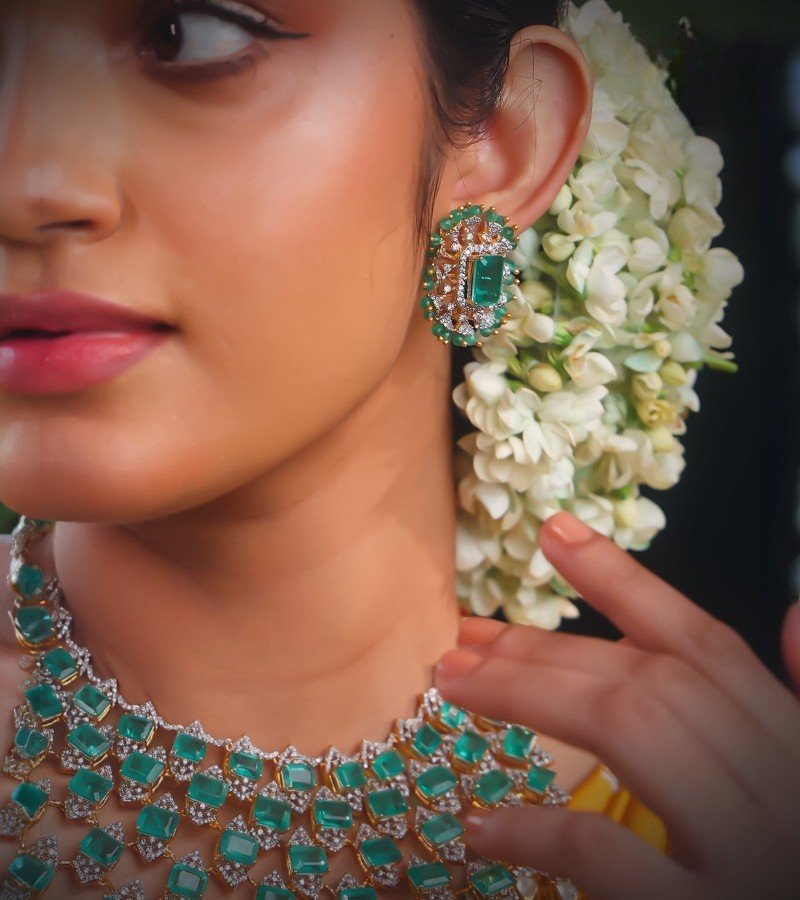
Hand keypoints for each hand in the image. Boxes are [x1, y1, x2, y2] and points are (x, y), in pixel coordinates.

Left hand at [434, 511, 799, 899]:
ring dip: (527, 693)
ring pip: (626, 729)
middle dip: (548, 647)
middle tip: (467, 634)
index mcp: (793, 744)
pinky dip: (540, 831)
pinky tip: (481, 825)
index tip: (554, 532)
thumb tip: (795, 617)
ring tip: (453, 682)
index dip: (625, 581)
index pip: (703, 644)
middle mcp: (777, 785)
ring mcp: (744, 852)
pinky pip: (608, 854)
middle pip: (646, 678)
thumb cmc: (796, 857)